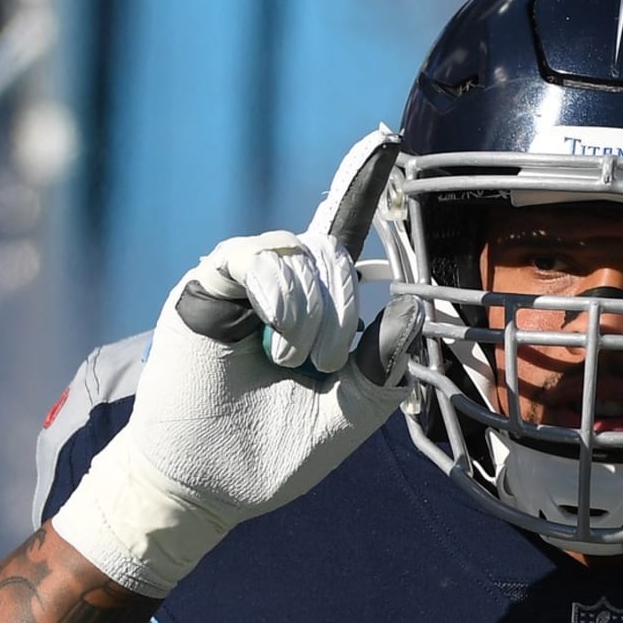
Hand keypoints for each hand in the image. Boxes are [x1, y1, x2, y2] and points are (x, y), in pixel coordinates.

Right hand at [53, 126, 423, 596]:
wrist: (211, 483)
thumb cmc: (279, 452)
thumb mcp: (349, 414)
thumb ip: (384, 365)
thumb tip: (414, 312)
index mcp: (317, 310)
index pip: (344, 235)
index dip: (363, 186)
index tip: (389, 139)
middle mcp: (282, 285)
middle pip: (336, 252)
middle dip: (346, 309)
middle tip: (326, 365)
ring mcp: (244, 283)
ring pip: (303, 256)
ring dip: (313, 316)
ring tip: (291, 364)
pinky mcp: (208, 286)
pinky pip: (258, 258)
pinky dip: (281, 301)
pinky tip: (273, 344)